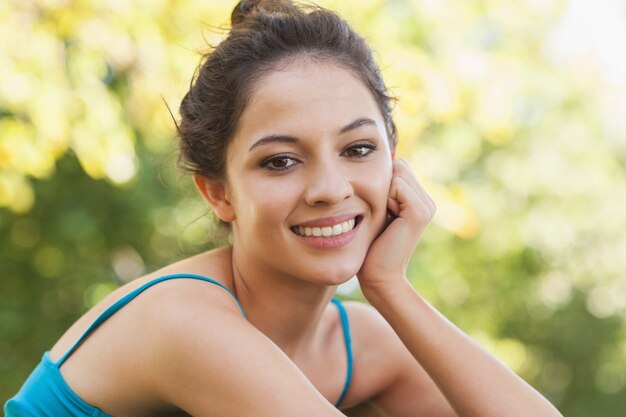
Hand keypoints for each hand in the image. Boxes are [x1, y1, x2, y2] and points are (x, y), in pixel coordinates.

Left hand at [357, 159, 435, 296]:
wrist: (379, 276)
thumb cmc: (371, 247)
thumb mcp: (377, 211)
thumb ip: (382, 189)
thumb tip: (378, 161)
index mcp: (419, 200)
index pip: (398, 167)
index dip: (381, 182)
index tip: (379, 210)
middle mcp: (427, 201)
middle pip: (399, 166)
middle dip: (382, 184)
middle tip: (381, 214)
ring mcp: (427, 206)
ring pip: (398, 172)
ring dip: (382, 191)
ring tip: (384, 217)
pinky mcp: (420, 212)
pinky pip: (396, 184)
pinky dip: (384, 197)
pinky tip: (387, 218)